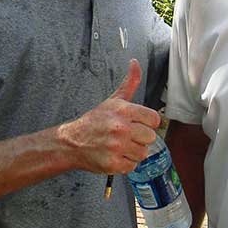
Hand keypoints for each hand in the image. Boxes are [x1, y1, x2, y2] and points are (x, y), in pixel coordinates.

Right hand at [59, 59, 159, 173]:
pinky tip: (116, 155)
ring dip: (133, 151)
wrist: (72, 142)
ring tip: (121, 146)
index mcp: (123, 111)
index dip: (148, 123)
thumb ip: (129, 82)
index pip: (154, 119)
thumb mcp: (113, 99)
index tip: (138, 124)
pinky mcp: (112, 163)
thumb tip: (135, 62)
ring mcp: (117, 146)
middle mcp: (121, 128)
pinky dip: (126, 163)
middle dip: (140, 138)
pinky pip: (132, 166)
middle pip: (150, 137)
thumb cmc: (95, 121)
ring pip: (143, 153)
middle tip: (127, 136)